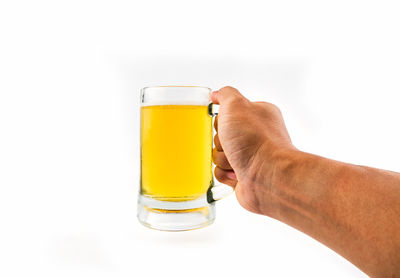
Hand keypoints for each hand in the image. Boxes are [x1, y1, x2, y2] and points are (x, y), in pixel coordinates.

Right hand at [211, 86, 294, 215]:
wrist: (267, 177)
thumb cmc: (257, 142)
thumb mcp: (236, 105)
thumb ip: (225, 94)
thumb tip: (217, 94)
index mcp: (258, 115)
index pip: (228, 113)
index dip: (222, 119)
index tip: (226, 122)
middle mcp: (256, 136)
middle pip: (221, 135)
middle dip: (221, 141)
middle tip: (233, 144)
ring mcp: (250, 157)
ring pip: (218, 154)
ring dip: (222, 158)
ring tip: (237, 161)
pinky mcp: (243, 175)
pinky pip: (220, 172)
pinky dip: (224, 173)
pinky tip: (236, 173)